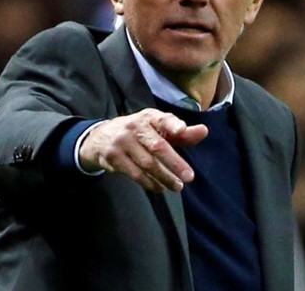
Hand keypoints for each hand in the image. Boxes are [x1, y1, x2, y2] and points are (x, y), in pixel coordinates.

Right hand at [78, 108, 207, 191]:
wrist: (100, 137)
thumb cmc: (139, 133)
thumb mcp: (158, 129)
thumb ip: (181, 133)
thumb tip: (204, 131)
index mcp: (149, 117)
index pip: (163, 119)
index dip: (173, 125)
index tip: (182, 130)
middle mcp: (134, 126)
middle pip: (157, 146)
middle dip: (174, 162)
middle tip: (189, 177)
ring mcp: (122, 142)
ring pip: (147, 163)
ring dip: (164, 177)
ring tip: (177, 186)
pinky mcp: (113, 157)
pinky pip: (134, 173)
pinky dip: (149, 183)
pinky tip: (159, 188)